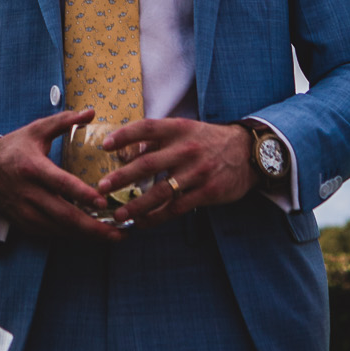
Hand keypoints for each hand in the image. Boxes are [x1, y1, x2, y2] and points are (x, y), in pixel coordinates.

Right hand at [0, 109, 121, 242]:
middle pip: (64, 216)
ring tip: (112, 236)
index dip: (83, 194)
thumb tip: (92, 111)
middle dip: (94, 227)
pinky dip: (72, 236)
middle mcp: (28, 193)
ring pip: (60, 230)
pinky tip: (90, 235)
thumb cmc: (14, 148)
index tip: (104, 202)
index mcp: (33, 168)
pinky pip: (51, 234)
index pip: (61, 184)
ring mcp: (26, 212)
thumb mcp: (36, 130)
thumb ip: (64, 121)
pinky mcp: (24, 223)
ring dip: (87, 236)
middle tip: (119, 232)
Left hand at [95, 118, 258, 230]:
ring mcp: (198, 172)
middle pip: (148, 164)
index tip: (105, 146)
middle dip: (122, 177)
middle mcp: (187, 149)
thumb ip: (160, 138)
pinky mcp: (207, 192)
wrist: (248, 152)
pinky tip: (143, 222)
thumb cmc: (209, 141)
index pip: (147, 128)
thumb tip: (131, 150)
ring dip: (137, 205)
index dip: (125, 136)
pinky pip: (178, 208)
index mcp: (180, 129)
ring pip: (161, 191)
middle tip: (101, 188)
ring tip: (119, 214)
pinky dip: (158, 217)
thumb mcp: (187, 130)